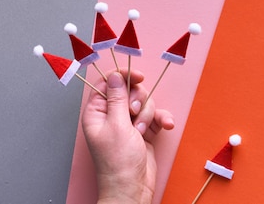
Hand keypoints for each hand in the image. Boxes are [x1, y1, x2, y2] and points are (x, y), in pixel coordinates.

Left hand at [81, 69, 174, 203]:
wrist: (133, 187)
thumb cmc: (118, 162)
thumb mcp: (117, 125)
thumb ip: (117, 98)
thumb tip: (115, 76)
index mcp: (98, 112)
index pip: (108, 83)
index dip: (123, 77)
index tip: (138, 77)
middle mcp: (113, 116)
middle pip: (131, 91)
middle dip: (139, 101)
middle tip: (136, 114)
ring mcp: (129, 123)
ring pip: (145, 103)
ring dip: (149, 114)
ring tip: (143, 130)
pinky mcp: (144, 130)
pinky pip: (156, 115)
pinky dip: (162, 119)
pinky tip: (165, 126)